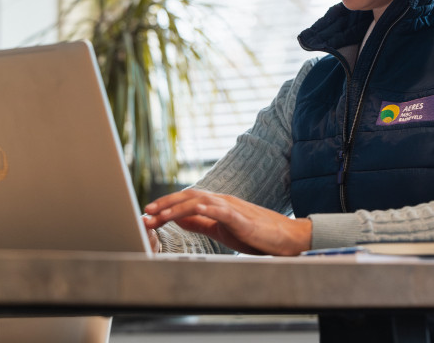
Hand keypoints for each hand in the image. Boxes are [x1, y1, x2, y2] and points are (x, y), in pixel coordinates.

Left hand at [142, 189, 311, 255]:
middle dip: (165, 204)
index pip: (187, 200)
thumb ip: (201, 222)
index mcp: (217, 204)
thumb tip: (179, 218)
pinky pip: (220, 210)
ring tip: (160, 215)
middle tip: (146, 212)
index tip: (148, 214)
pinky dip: (204, 209)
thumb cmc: (256, 234)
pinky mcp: (241, 218)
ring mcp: (232, 207)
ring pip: (199, 201)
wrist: (286, 238)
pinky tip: (190, 212)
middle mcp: (223, 201)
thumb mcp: (222, 229)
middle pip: (189, 196)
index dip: (166, 205)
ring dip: (177, 207)